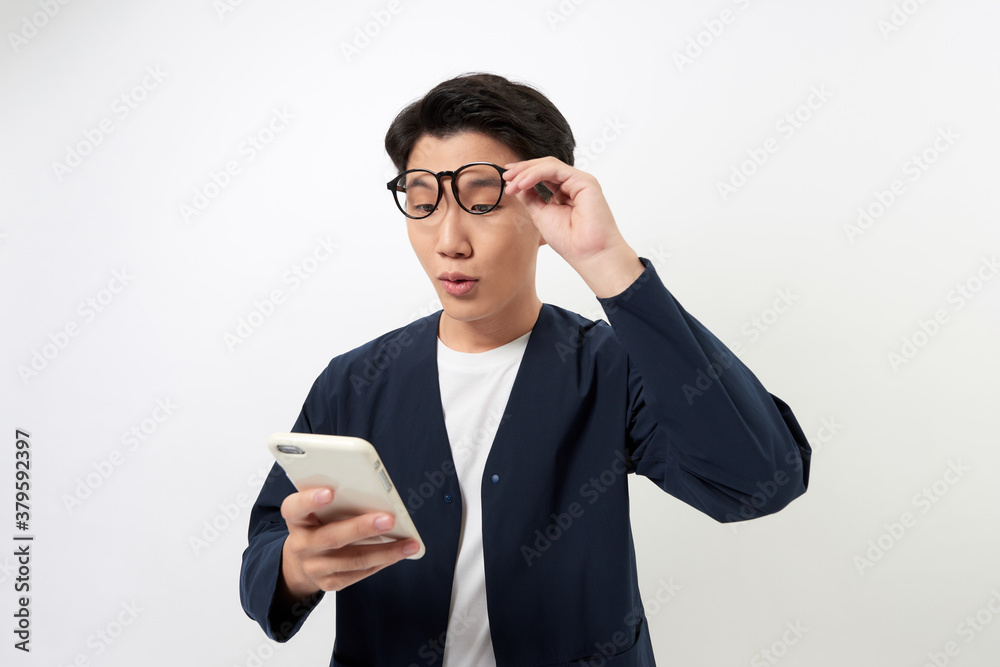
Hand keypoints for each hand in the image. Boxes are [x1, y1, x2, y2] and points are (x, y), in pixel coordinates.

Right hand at [278, 487, 420, 601]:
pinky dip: (383, 561)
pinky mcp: (329, 582)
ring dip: (385, 551)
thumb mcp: (317, 509)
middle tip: (389, 519)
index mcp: (296, 519)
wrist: (302, 560)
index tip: (330, 492)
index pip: (295, 507)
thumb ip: (337, 500)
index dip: (310, 500)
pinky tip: (399, 552)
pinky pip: (360, 573)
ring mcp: (314, 567)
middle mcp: (301, 545)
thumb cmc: (318, 523)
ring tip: (410, 543)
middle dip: (363, 528)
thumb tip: (374, 494)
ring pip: (353, 559)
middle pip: (332, 537)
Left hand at [502, 157, 643, 297]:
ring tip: (512, 183)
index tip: (506, 180)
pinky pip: (555, 170)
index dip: (523, 175)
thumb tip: (517, 185)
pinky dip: (536, 174)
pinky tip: (523, 183)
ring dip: (526, 172)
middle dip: (523, 170)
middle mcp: (573, 185)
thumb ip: (531, 198)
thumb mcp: (541, 215)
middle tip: (505, 177)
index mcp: (565, 193)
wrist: (589, 254)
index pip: (542, 176)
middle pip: (545, 167)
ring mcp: (580, 182)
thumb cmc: (570, 242)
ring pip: (549, 165)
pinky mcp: (585, 181)